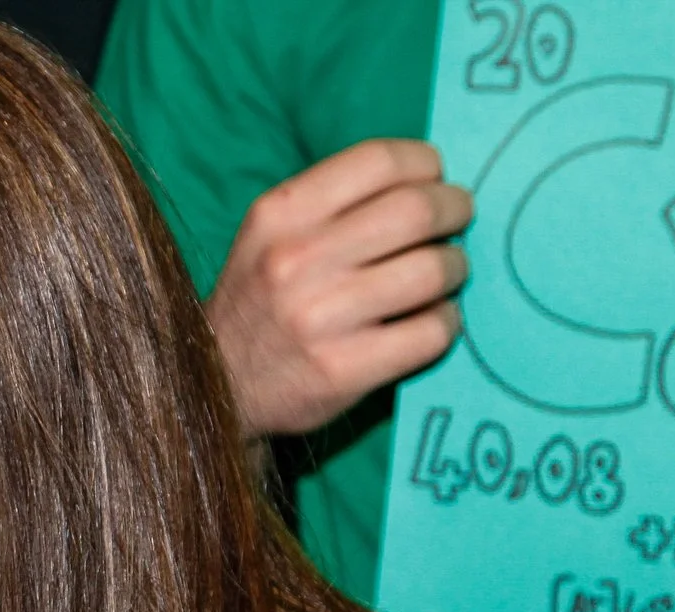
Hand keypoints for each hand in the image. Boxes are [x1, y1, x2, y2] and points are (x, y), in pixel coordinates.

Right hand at [206, 139, 473, 436]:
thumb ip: (333, 203)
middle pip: (416, 209)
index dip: (425, 164)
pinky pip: (431, 332)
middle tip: (457, 222)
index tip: (434, 179)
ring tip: (445, 274)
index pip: (379, 161)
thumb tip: (427, 178)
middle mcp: (295, 261)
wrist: (217, 387)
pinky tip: (431, 321)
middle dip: (454, 210)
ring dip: (454, 267)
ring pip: (433, 270)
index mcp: (279, 214)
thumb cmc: (259, 301)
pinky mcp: (343, 370)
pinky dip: (445, 322)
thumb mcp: (269, 235)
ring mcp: (319, 319)